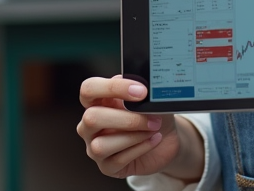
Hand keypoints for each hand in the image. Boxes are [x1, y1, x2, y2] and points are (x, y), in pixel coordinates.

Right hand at [77, 76, 203, 180]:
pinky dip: (140, 148)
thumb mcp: (149, 99)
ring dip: (133, 136)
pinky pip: (117, 160)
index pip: (89, 89)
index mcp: (97, 101)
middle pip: (91, 118)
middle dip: (127, 118)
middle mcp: (90, 124)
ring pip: (100, 145)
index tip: (141, 91)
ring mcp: (94, 147)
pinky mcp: (107, 167)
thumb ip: (141, 91)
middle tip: (151, 118)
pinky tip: (153, 140)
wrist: (165, 138)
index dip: (112, 88)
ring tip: (152, 130)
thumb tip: (143, 87)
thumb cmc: (152, 115)